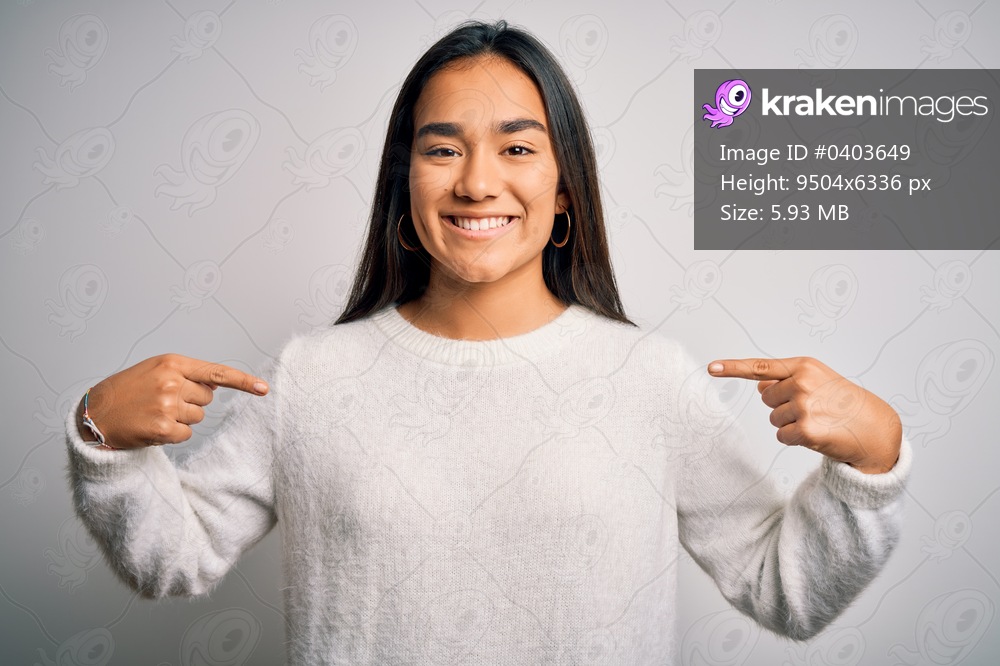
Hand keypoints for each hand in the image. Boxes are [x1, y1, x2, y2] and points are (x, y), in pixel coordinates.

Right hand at [77, 354, 268, 449]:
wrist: (94, 413)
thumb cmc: (127, 390)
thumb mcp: (155, 370)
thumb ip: (186, 374)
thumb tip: (218, 385)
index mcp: (172, 363)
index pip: (217, 373)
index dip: (243, 381)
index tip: (263, 389)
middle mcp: (171, 382)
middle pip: (207, 398)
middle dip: (190, 402)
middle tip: (162, 401)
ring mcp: (167, 405)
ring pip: (198, 418)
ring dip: (181, 420)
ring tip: (154, 413)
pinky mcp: (162, 428)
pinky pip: (186, 435)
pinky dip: (173, 435)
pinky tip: (153, 428)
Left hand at [708, 357, 901, 473]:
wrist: (875, 427)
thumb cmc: (843, 402)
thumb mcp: (818, 380)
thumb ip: (786, 379)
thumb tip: (758, 382)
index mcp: (803, 366)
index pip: (760, 367)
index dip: (732, 368)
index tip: (711, 367)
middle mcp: (801, 382)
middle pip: (766, 399)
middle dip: (783, 406)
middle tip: (812, 409)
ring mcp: (803, 405)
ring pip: (773, 419)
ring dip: (790, 424)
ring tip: (818, 420)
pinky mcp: (805, 429)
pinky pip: (782, 436)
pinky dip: (794, 439)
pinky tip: (816, 434)